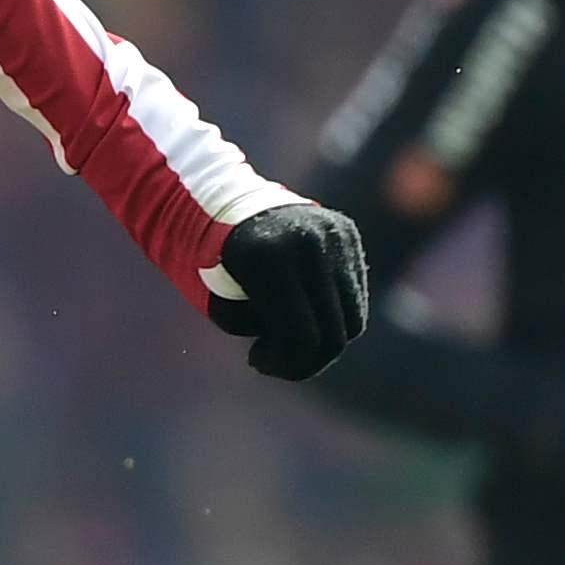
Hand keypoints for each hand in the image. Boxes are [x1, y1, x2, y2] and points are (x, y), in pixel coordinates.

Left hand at [207, 200, 372, 380]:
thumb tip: (306, 352)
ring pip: (353, 320)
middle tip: (277, 363)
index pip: (301, 336)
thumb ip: (264, 332)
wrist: (218, 199)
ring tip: (290, 338)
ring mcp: (334, 234)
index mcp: (270, 259)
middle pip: (335, 334)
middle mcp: (310, 242)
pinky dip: (333, 315)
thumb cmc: (209, 261)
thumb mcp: (221, 304)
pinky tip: (303, 312)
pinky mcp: (347, 232)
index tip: (256, 361)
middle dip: (306, 362)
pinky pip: (354, 294)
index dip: (285, 365)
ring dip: (324, 341)